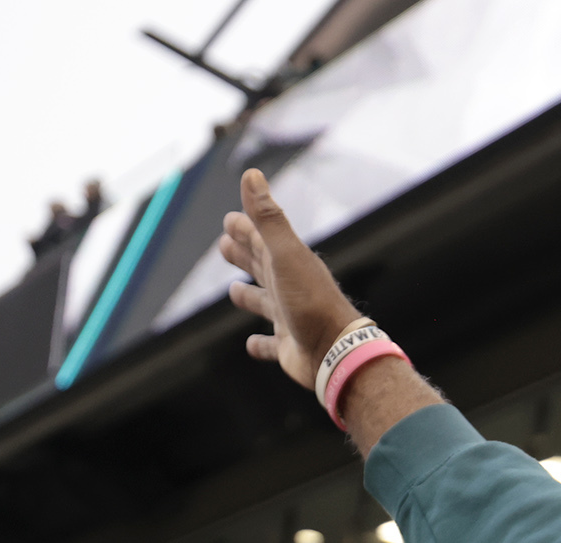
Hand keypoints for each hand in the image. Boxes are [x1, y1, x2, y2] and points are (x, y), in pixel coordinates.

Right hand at [219, 169, 365, 390]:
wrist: (336, 350)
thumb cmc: (310, 300)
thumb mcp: (285, 254)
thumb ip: (268, 217)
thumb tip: (251, 174)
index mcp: (289, 264)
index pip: (262, 239)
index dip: (246, 227)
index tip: (230, 218)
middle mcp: (290, 289)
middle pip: (262, 267)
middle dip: (244, 254)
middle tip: (224, 245)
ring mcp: (290, 318)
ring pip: (265, 304)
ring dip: (250, 297)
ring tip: (234, 290)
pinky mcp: (289, 348)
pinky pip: (271, 345)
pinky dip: (260, 344)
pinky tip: (251, 344)